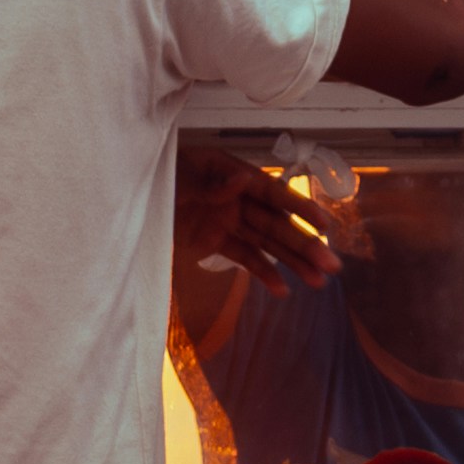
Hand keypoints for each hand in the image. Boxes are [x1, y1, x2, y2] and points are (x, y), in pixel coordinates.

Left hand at [176, 143, 340, 291]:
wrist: (130, 191)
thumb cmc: (161, 173)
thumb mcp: (181, 174)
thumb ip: (212, 183)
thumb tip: (243, 181)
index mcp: (235, 175)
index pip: (274, 194)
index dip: (300, 209)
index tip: (324, 226)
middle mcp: (239, 199)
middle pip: (277, 225)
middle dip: (305, 246)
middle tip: (332, 266)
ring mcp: (229, 221)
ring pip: (267, 244)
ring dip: (293, 263)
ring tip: (318, 283)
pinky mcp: (216, 241)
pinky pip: (244, 257)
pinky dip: (263, 273)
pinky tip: (283, 290)